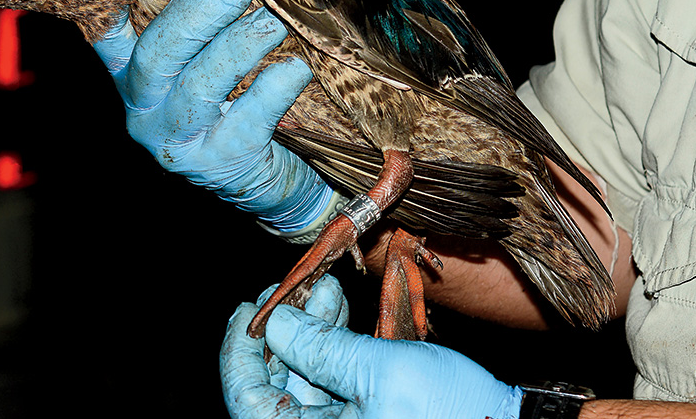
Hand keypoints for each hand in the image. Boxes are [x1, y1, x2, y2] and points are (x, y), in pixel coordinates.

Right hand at [92, 0, 333, 234]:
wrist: (264, 183)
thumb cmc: (233, 107)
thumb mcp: (204, 69)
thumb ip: (201, 30)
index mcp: (134, 79)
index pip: (108, 39)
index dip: (111, 8)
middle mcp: (145, 110)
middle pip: (157, 55)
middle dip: (197, 17)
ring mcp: (178, 141)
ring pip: (199, 87)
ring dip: (239, 48)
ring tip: (273, 25)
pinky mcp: (218, 163)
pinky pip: (246, 120)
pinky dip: (274, 89)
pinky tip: (297, 69)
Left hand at [221, 275, 523, 418]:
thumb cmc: (455, 413)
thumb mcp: (382, 372)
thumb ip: (322, 348)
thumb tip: (278, 322)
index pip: (248, 399)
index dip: (240, 352)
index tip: (249, 309)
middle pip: (278, 386)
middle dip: (286, 330)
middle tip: (293, 289)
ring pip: (309, 380)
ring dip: (313, 331)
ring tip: (326, 291)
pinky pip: (339, 385)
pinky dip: (337, 347)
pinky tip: (342, 311)